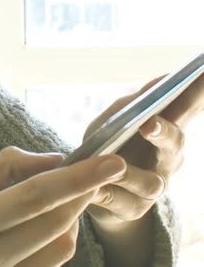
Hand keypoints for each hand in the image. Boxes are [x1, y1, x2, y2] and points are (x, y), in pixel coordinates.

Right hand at [0, 147, 126, 266]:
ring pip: (61, 247)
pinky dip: (63, 237)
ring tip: (69, 194)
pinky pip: (52, 264)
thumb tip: (50, 158)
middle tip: (96, 169)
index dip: (75, 178)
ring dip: (75, 215)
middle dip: (84, 192)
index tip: (110, 161)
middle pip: (55, 222)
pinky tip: (53, 221)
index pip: (33, 197)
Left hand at [84, 74, 203, 226]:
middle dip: (164, 133)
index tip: (203, 72)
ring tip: (114, 165)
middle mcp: (167, 159)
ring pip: (151, 183)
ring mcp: (153, 187)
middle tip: (149, 124)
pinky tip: (95, 190)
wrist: (89, 191)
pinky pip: (121, 202)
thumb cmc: (105, 147)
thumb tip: (155, 86)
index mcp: (166, 130)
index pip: (187, 108)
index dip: (199, 92)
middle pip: (175, 145)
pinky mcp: (133, 210)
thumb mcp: (109, 122)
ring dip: (130, 173)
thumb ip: (127, 106)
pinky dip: (106, 193)